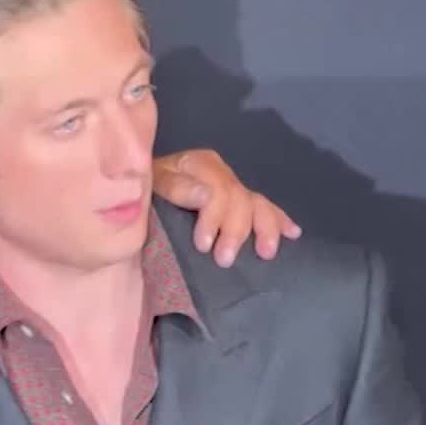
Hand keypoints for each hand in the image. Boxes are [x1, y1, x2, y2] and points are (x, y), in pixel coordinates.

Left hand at [152, 149, 300, 266]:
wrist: (131, 193)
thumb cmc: (141, 192)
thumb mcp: (150, 186)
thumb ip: (174, 188)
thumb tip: (207, 195)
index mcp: (197, 164)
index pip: (216, 189)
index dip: (213, 218)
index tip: (203, 245)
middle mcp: (218, 172)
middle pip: (239, 199)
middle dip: (235, 231)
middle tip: (223, 260)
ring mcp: (230, 186)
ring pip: (256, 204)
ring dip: (263, 229)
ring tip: (265, 253)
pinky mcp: (237, 202)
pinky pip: (263, 207)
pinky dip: (278, 220)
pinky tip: (294, 233)